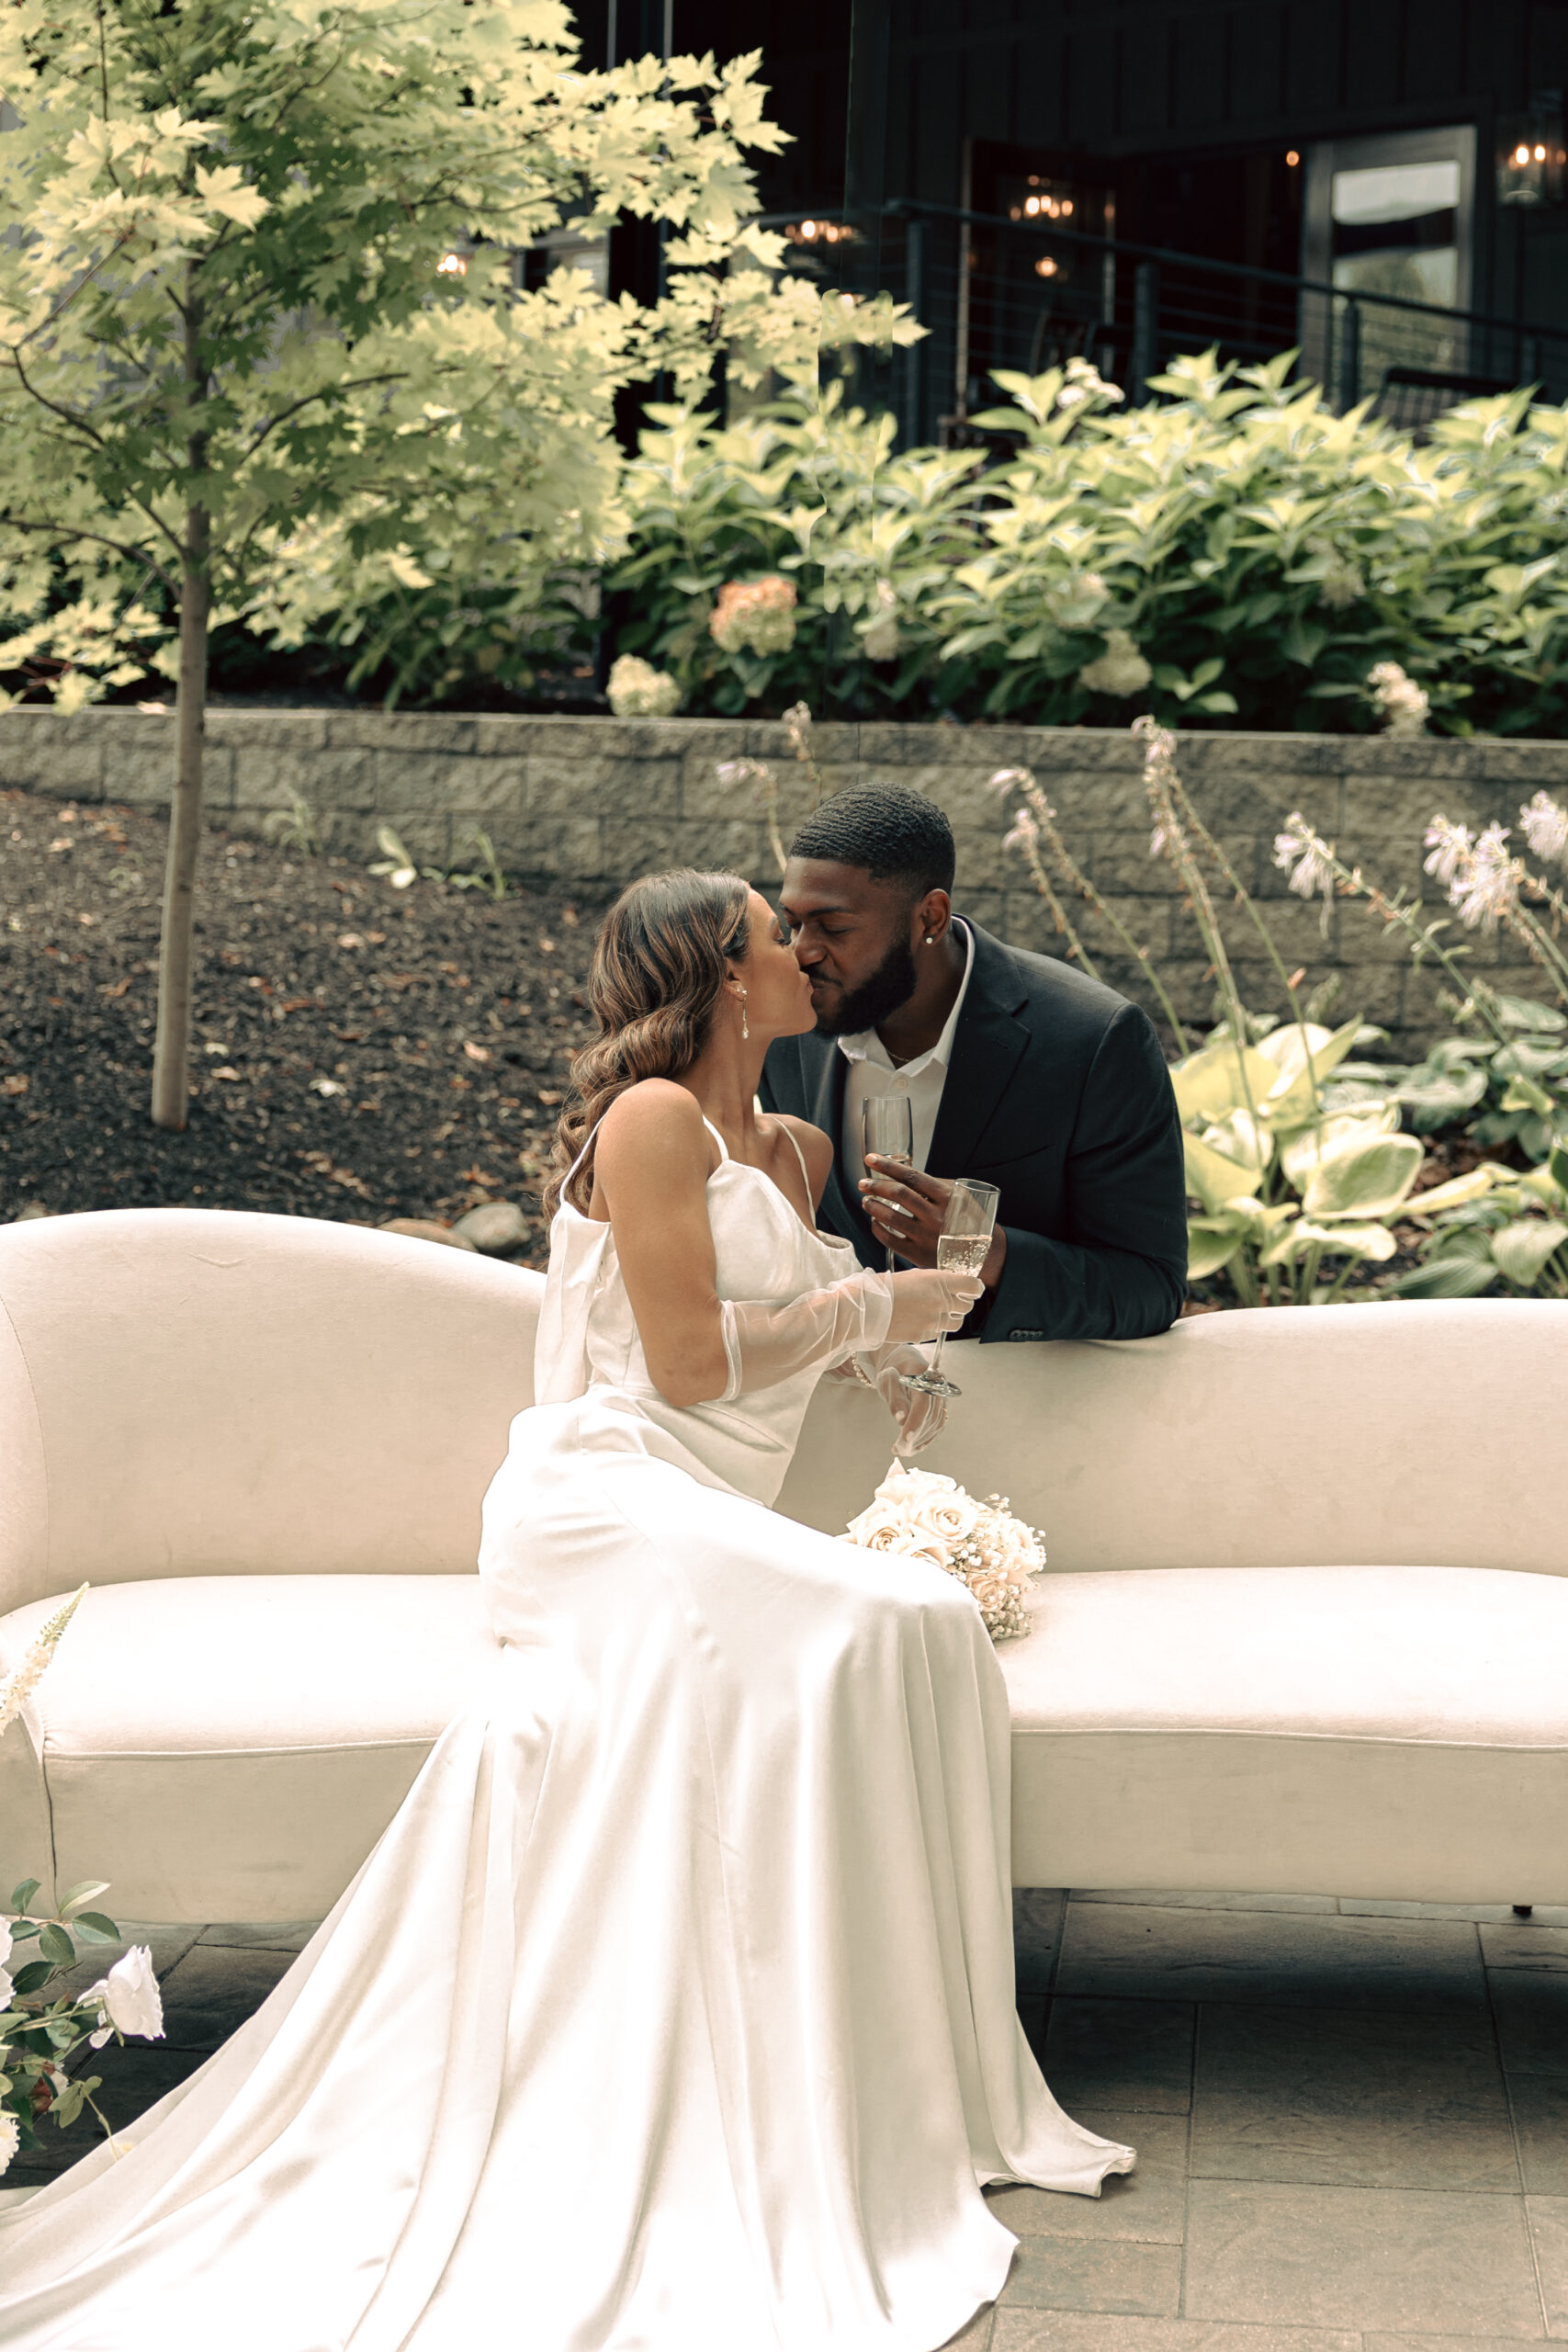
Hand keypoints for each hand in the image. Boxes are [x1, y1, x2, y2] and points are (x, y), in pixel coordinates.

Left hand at [862, 1157, 1008, 1289]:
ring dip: (873, 1205)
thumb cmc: (969, 1221)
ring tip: (866, 1200)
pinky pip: (890, 1240)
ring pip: (890, 1216)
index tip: (871, 1158)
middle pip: (899, 1194)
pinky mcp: (919, 1255)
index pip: (911, 1176)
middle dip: (876, 1185)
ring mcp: (926, 1236)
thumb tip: (905, 1173)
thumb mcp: (961, 1197)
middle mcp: (936, 1216)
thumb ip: (935, 1186)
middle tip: (863, 1182)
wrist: (985, 1254)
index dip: (888, 1166)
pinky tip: (875, 1221)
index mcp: (947, 1197)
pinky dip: (878, 1228)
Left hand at [878, 1354, 948, 1455]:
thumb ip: (894, 1398)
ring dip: (920, 1441)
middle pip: (930, 1416)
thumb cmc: (894, 1371)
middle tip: (898, 1449)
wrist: (905, 1365)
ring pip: (935, 1424)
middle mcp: (938, 1386)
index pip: (923, 1403)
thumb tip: (901, 1420)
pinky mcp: (941, 1407)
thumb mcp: (886, 1380)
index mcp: (924, 1375)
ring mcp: (942, 1397)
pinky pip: (937, 1426)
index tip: (905, 1439)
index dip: (915, 1422)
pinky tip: (914, 1448)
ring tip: (902, 1450)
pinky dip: (926, 1439)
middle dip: (915, 1436)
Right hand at [885, 1265, 982, 1344]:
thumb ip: (933, 1282)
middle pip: (967, 1306)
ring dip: (951, 1317)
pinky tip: (919, 1321)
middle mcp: (940, 1301)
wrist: (866, 1309)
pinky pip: (937, 1333)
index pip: (973, 1286)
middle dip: (963, 1303)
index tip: (973, 1289)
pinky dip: (933, 1328)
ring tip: (937, 1313)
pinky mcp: (924, 1336)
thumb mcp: (913, 1276)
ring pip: (956, 1323)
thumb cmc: (885, 1288)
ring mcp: (933, 1321)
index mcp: (939, 1281)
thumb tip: (945, 1286)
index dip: (975, 1288)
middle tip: (954, 1301)